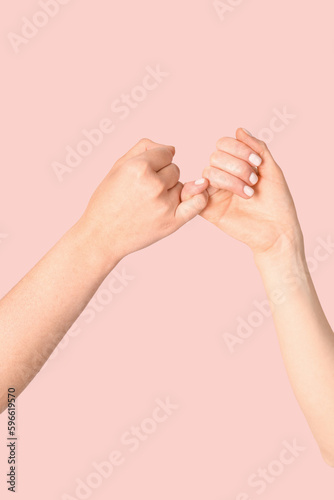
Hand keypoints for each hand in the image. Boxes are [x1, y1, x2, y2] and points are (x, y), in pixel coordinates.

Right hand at [80, 138, 208, 265]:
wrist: (102, 236)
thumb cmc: (108, 201)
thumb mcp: (118, 167)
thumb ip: (144, 149)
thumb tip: (172, 148)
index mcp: (138, 168)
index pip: (165, 153)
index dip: (156, 161)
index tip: (144, 172)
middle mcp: (153, 185)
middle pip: (175, 169)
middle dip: (163, 176)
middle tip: (144, 191)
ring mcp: (164, 204)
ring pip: (182, 185)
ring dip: (171, 191)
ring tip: (150, 203)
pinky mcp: (172, 222)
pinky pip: (197, 203)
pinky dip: (199, 197)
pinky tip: (197, 194)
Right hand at [182, 129, 303, 260]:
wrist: (277, 231)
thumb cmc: (277, 203)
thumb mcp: (271, 169)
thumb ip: (257, 148)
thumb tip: (239, 129)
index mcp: (236, 165)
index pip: (224, 144)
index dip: (239, 149)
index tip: (257, 163)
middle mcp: (223, 176)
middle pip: (215, 156)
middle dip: (237, 166)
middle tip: (254, 181)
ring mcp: (214, 192)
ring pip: (209, 171)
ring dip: (232, 180)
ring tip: (249, 194)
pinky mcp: (208, 209)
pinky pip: (196, 193)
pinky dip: (207, 189)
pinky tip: (231, 196)